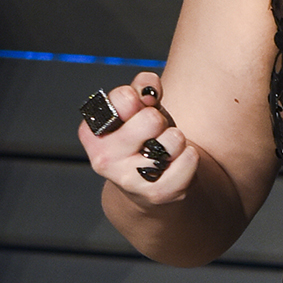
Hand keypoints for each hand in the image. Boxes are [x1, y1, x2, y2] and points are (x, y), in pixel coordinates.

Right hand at [77, 71, 198, 206]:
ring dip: (176, 140)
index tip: (138, 111)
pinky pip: (189, 159)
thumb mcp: (138, 109)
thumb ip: (142, 89)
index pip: (126, 97)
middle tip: (154, 134)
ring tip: (164, 150)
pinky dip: (190, 157)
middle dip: (160, 121)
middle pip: (151, 118)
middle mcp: (104, 158)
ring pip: (172, 139)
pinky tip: (175, 164)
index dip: (141, 100)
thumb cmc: (142, 139)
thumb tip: (149, 88)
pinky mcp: (156, 194)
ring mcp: (129, 179)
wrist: (148, 185)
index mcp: (92, 132)